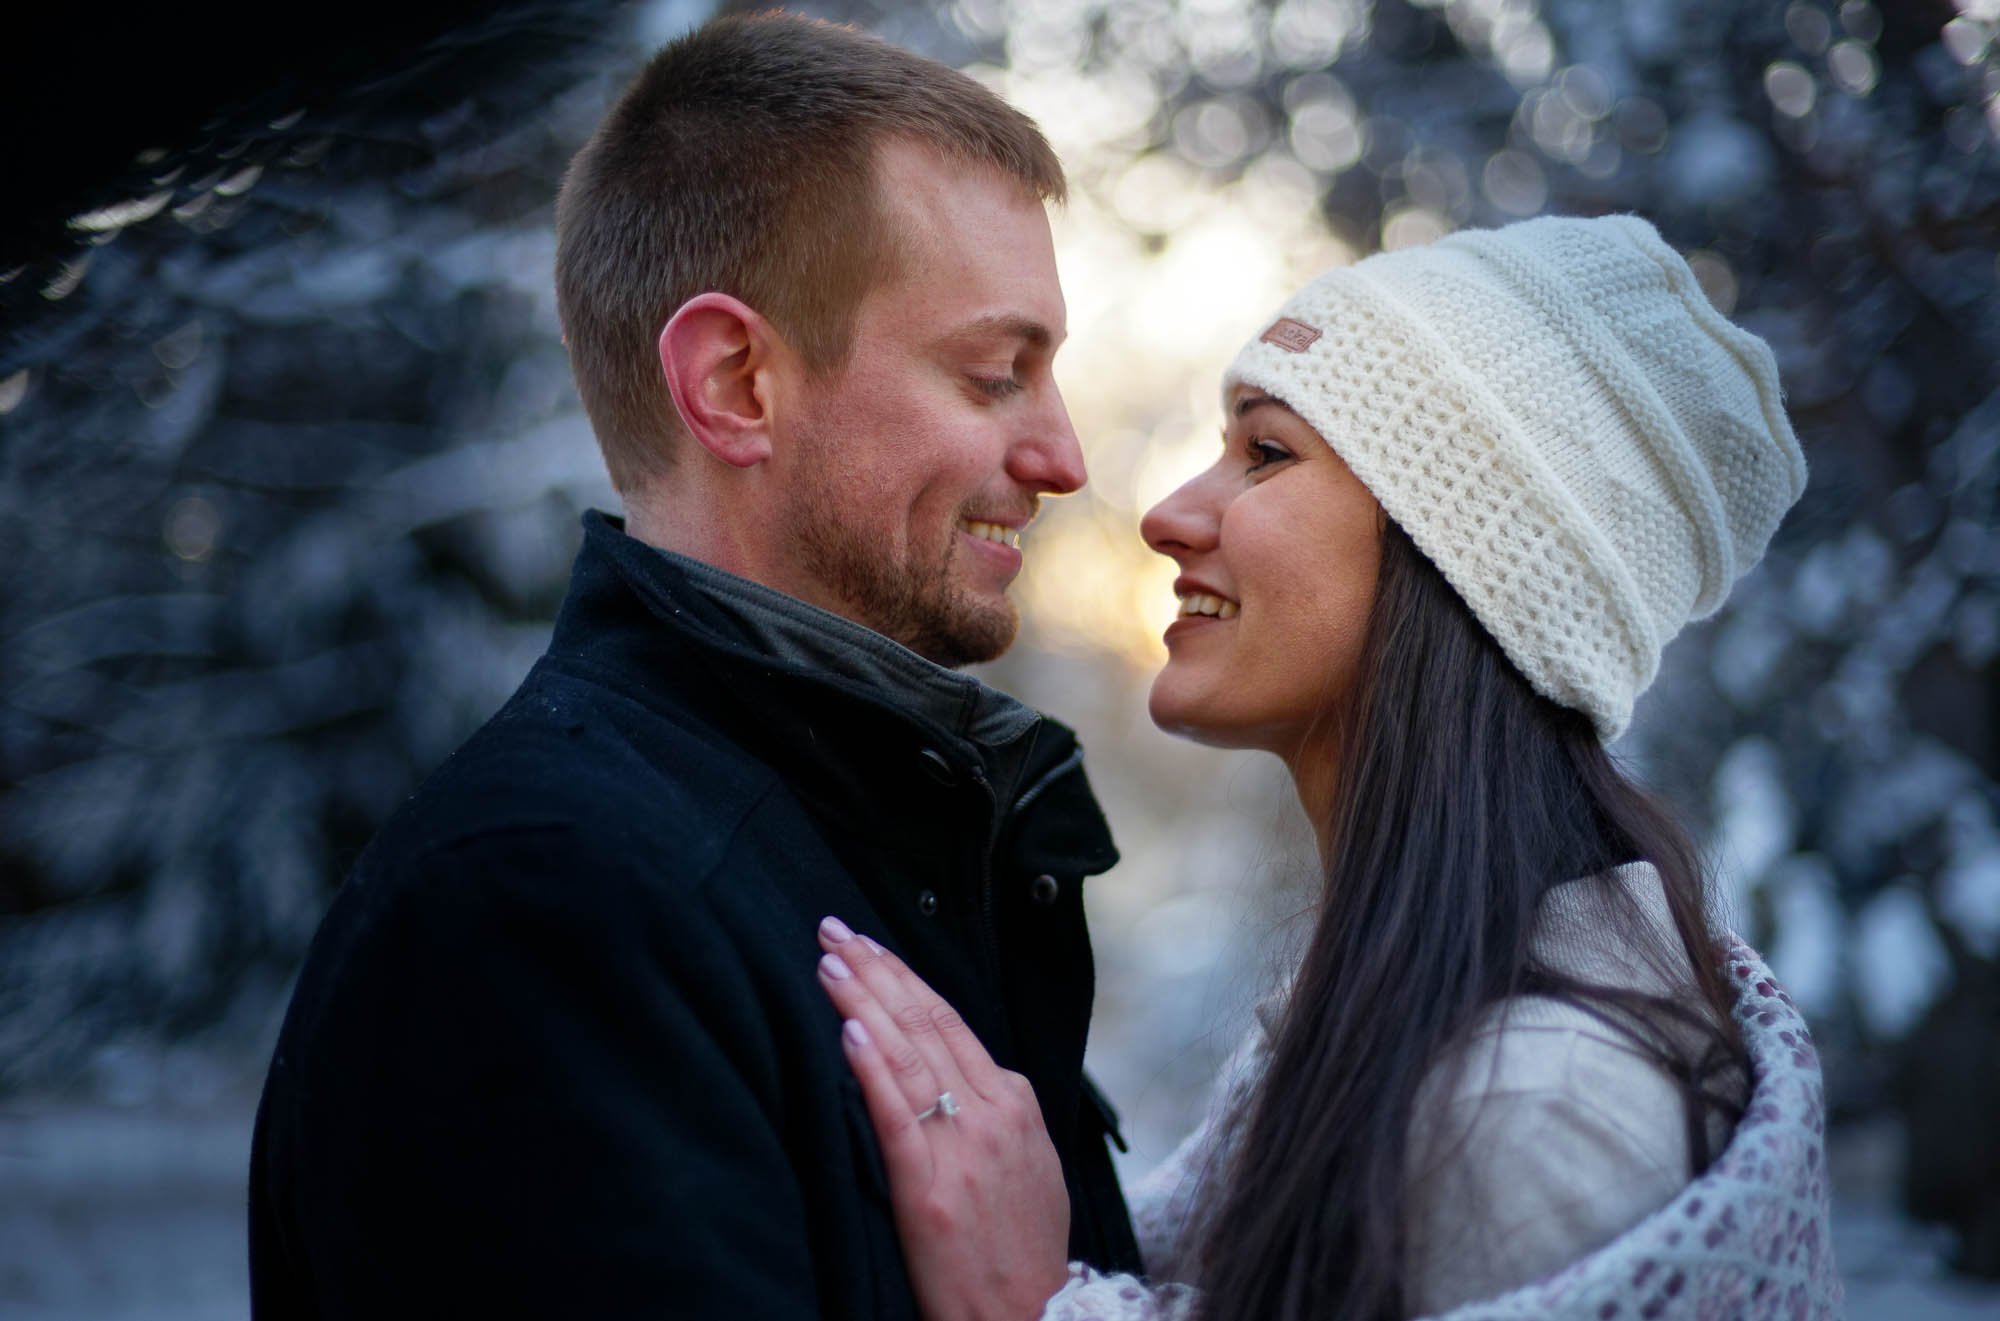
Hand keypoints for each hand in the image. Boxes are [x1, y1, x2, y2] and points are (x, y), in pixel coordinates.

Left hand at [816, 916, 1070, 1320]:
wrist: (1030, 1320)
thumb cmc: (1021, 1252)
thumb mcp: (1027, 1167)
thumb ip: (994, 1116)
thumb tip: (958, 1075)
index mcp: (1015, 1103)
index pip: (950, 1021)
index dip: (905, 978)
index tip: (868, 945)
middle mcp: (994, 1114)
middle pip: (926, 1024)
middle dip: (876, 970)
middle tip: (834, 928)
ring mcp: (966, 1149)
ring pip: (909, 1055)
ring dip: (864, 1000)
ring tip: (830, 962)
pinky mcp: (933, 1189)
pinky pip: (897, 1114)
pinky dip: (872, 1066)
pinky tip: (850, 1029)